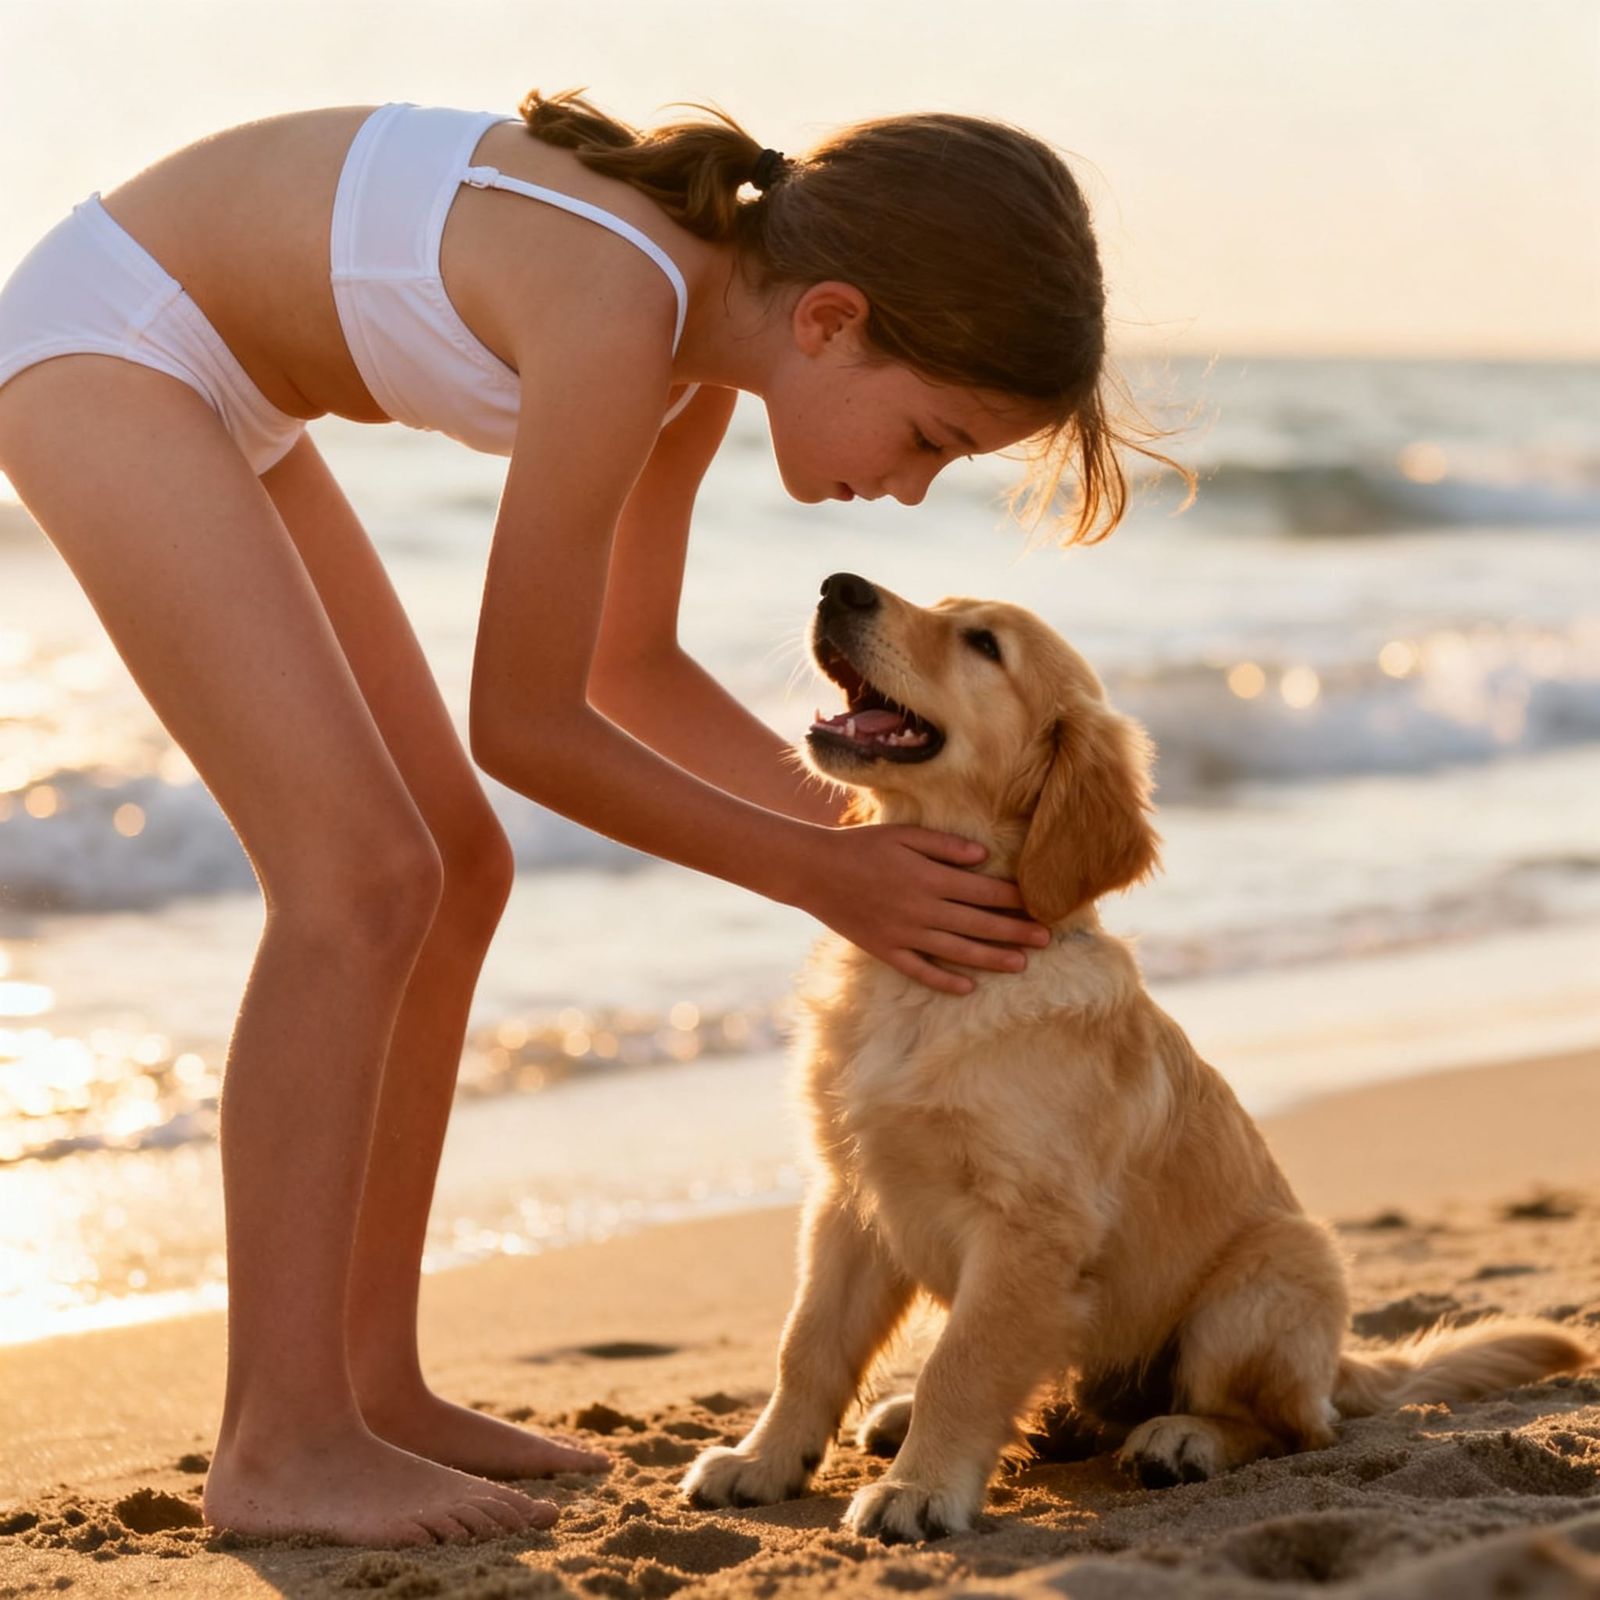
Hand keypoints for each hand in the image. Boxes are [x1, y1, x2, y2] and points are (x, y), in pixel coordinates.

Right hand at [801, 825, 1051, 994]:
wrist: (813, 870)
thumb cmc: (861, 846)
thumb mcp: (903, 834)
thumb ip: (944, 845)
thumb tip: (983, 858)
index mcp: (929, 878)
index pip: (984, 890)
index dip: (1015, 898)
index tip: (1040, 902)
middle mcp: (921, 909)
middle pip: (979, 923)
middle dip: (1016, 931)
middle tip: (1047, 938)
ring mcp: (904, 933)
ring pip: (957, 951)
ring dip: (992, 958)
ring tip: (1021, 964)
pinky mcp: (885, 950)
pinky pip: (919, 971)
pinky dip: (944, 982)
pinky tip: (968, 988)